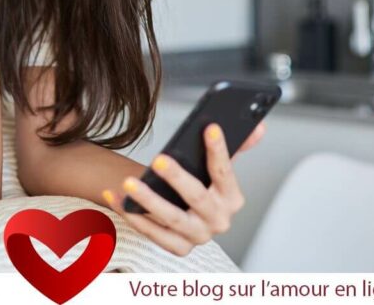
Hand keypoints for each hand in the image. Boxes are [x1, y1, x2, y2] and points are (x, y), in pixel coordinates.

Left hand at [102, 121, 266, 256]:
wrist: (187, 214)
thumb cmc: (203, 186)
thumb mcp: (220, 168)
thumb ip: (238, 146)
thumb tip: (257, 126)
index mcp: (232, 199)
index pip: (225, 172)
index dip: (218, 149)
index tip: (210, 127)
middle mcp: (218, 221)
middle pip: (197, 198)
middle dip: (178, 177)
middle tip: (159, 159)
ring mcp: (197, 236)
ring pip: (171, 218)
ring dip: (149, 200)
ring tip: (129, 182)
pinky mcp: (177, 247)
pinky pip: (151, 233)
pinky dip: (132, 214)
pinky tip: (116, 196)